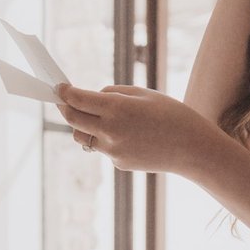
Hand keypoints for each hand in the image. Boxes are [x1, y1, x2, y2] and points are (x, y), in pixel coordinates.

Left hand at [54, 82, 212, 175]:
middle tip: (62, 99)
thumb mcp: (143, 94)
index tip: (57, 87)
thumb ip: (114, 94)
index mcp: (116, 108)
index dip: (64, 92)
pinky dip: (105, 138)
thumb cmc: (171, 114)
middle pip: (73, 119)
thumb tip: (93, 98)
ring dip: (81, 125)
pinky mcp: (118, 163)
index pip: (77, 99)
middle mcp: (110, 130)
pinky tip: (126, 134)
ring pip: (83, 136)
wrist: (191, 148)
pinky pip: (102, 147)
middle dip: (65, 107)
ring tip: (92, 116)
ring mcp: (113, 150)